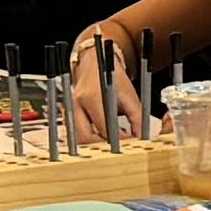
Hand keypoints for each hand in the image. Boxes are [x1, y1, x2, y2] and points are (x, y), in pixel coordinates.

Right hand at [65, 28, 150, 145]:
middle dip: (102, 146)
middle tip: (118, 148)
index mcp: (91, 97)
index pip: (103, 127)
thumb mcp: (129, 94)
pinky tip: (102, 137)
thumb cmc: (111, 75)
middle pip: (85, 137)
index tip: (128, 144)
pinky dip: (89, 138)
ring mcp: (70, 109)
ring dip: (94, 144)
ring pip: (78, 137)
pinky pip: (76, 133)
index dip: (117, 140)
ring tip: (111, 142)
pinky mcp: (69, 113)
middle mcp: (77, 104)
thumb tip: (141, 137)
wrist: (96, 62)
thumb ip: (137, 117)